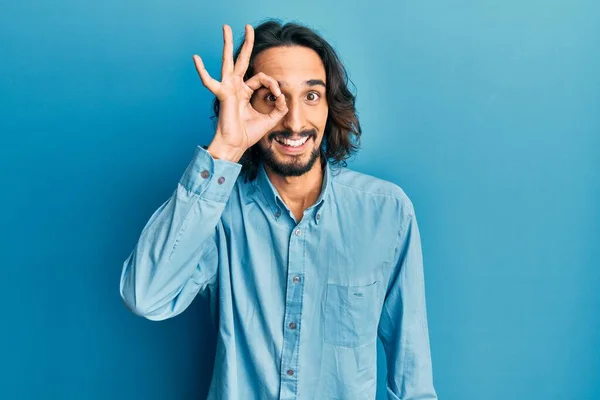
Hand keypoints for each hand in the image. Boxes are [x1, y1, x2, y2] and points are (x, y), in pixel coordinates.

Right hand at [193, 24, 287, 161]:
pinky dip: (202, 71)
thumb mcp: (270, 119)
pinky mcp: (223, 94)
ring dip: (226, 44)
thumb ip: (279, 107)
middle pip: (242, 60)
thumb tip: (283, 96)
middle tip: (248, 26)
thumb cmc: (248, 134)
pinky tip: (196, 58)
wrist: (236, 145)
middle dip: (246, 43)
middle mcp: (236, 87)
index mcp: (245, 92)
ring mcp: (228, 88)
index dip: (273, 85)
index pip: (261, 78)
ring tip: (225, 27)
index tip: (278, 97)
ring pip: (228, 61)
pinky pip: (210, 81)